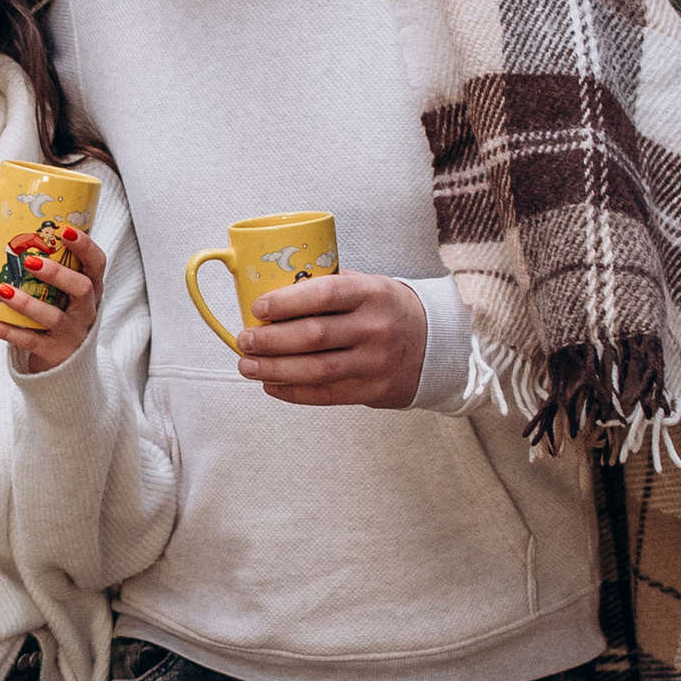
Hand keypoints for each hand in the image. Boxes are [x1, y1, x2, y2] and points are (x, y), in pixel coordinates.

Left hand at [0, 227, 102, 375]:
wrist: (64, 360)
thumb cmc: (54, 312)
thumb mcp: (46, 289)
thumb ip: (19, 264)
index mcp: (89, 287)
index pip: (96, 263)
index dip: (85, 246)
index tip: (66, 230)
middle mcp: (86, 309)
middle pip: (81, 288)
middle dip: (57, 273)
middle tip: (30, 262)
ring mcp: (72, 333)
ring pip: (54, 317)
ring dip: (27, 303)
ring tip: (3, 290)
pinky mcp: (54, 352)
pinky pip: (30, 341)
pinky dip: (7, 331)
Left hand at [234, 269, 426, 408]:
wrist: (436, 345)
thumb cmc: (388, 310)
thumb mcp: (369, 286)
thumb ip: (329, 286)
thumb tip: (271, 287)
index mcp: (371, 293)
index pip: (324, 294)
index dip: (286, 302)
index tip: (258, 308)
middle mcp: (374, 328)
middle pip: (313, 336)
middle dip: (270, 340)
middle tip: (243, 340)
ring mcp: (374, 362)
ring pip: (315, 370)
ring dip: (274, 369)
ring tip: (247, 365)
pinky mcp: (372, 390)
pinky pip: (325, 395)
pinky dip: (292, 392)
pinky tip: (271, 385)